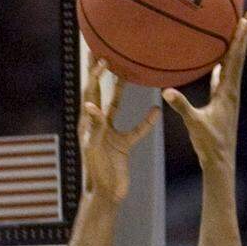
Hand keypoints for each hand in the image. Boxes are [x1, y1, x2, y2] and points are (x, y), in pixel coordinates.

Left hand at [79, 58, 158, 203]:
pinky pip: (136, 130)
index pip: (91, 93)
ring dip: (119, 88)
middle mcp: (98, 125)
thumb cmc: (97, 174)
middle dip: (98, 73)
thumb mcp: (94, 148)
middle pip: (98, 92)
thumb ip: (95, 127)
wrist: (106, 195)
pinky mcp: (122, 145)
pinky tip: (157, 111)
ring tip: (124, 70)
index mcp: (90, 124)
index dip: (96, 75)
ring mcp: (110, 134)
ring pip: (115, 106)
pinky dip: (146, 122)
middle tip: (99, 50)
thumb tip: (91, 106)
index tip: (102, 58)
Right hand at [162, 10, 246, 176]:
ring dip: (234, 49)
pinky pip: (222, 80)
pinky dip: (222, 68)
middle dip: (243, 35)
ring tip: (236, 33)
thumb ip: (182, 107)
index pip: (235, 57)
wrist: (221, 163)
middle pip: (238, 56)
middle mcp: (232, 91)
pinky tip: (218, 64)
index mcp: (228, 92)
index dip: (241, 37)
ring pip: (232, 66)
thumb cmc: (209, 145)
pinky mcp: (223, 105)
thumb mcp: (194, 124)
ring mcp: (228, 98)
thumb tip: (166, 91)